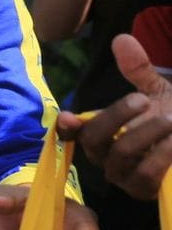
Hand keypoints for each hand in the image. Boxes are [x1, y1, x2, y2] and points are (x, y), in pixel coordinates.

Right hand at [57, 34, 171, 198]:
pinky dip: (161, 155)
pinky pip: (144, 174)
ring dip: (146, 133)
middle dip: (116, 117)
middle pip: (94, 140)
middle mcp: (106, 157)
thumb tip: (121, 38)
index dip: (67, 127)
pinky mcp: (144, 191)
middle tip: (143, 100)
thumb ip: (137, 69)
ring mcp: (123, 176)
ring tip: (170, 120)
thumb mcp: (157, 92)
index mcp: (104, 134)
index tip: (69, 116)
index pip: (74, 133)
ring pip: (120, 154)